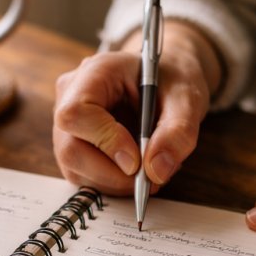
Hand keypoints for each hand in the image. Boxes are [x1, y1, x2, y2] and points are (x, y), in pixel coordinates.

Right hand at [52, 21, 222, 194]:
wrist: (166, 79)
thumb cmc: (172, 79)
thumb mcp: (188, 98)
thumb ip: (178, 132)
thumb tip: (157, 171)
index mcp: (95, 73)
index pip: (76, 114)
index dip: (104, 141)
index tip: (137, 159)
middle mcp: (70, 96)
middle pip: (70, 149)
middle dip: (113, 173)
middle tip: (150, 176)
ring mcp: (67, 124)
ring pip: (75, 169)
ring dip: (115, 181)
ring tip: (150, 166)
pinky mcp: (73, 146)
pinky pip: (83, 176)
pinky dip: (113, 182)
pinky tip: (136, 168)